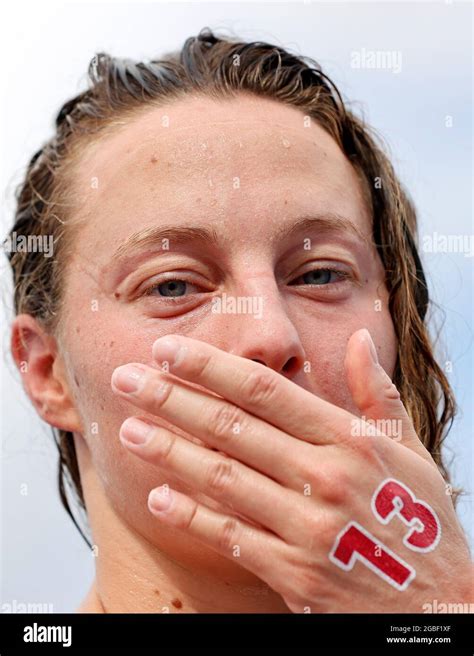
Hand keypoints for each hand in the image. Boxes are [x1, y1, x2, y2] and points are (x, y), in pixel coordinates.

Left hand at [111, 330, 472, 611]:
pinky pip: (233, 537)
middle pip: (233, 428)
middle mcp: (326, 477)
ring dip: (170, 452)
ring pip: (224, 479)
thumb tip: (356, 342)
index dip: (211, 367)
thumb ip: (378, 394)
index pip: (267, 391)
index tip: (169, 349)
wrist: (441, 606)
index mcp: (351, 440)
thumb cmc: (420, 520)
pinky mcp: (295, 574)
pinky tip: (158, 498)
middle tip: (126, 379)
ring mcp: (309, 527)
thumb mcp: (410, 450)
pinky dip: (193, 517)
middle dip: (172, 399)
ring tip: (129, 430)